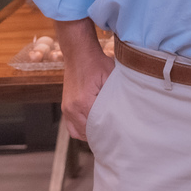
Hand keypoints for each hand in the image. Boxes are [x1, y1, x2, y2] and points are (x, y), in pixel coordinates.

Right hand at [56, 20, 114, 140]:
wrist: (79, 53)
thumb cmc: (97, 63)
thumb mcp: (111, 76)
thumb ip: (116, 93)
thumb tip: (125, 109)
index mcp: (84, 102)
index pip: (97, 126)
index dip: (109, 131)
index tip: (120, 135)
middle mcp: (72, 108)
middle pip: (87, 132)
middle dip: (100, 135)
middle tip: (115, 137)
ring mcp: (66, 109)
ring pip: (77, 132)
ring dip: (90, 134)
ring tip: (105, 132)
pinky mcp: (65, 107)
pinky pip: (71, 126)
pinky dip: (81, 129)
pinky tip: (93, 126)